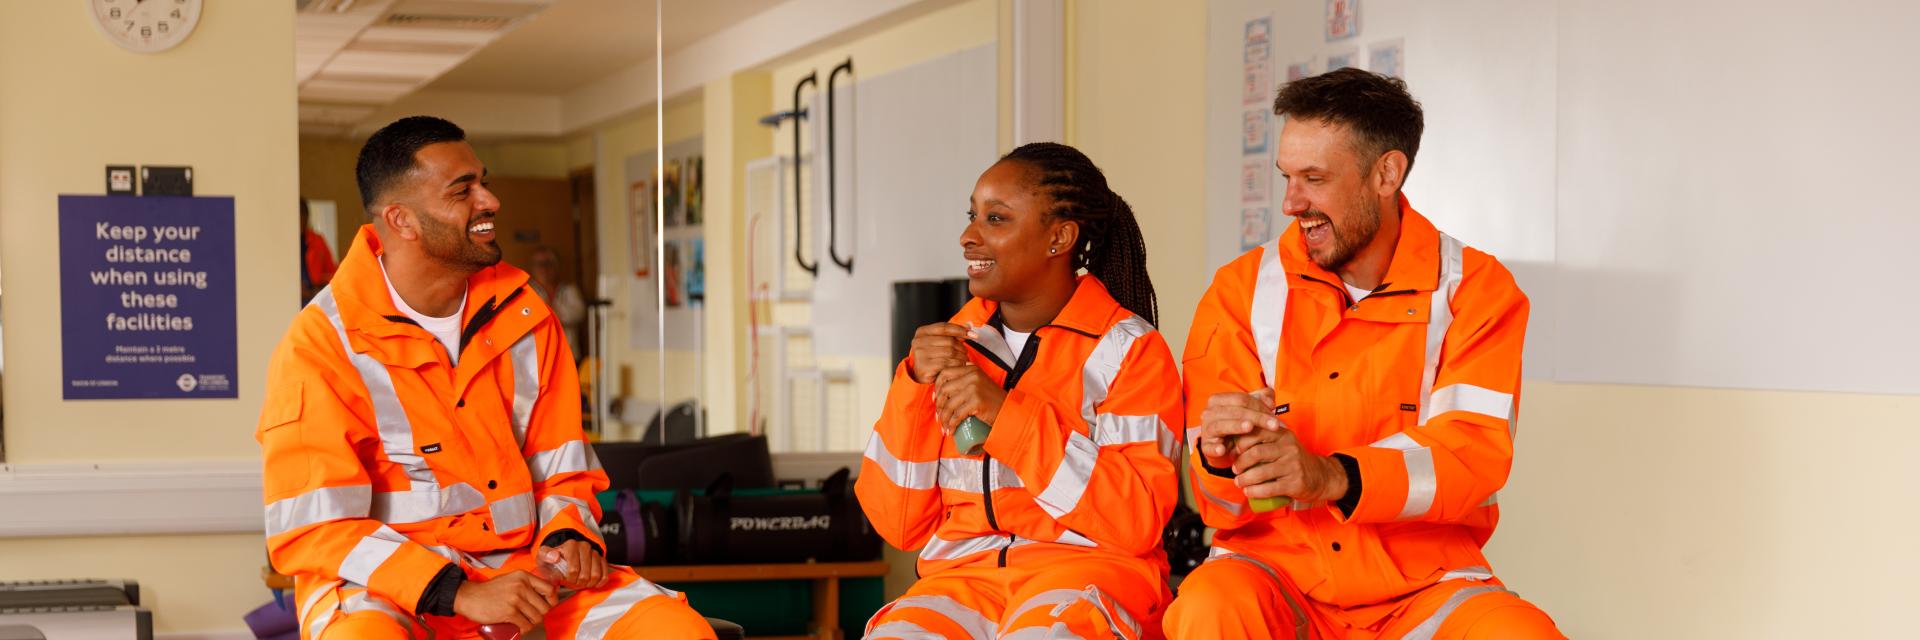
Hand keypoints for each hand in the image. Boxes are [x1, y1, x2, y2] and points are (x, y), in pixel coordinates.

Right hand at [454, 571, 557, 632]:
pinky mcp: (509, 612)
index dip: (552, 600)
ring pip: (537, 617)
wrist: (469, 597)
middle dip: (540, 615)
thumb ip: (525, 584)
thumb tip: (542, 595)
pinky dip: (524, 629)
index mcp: (524, 576)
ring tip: (524, 622)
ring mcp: (515, 599)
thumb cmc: (489, 590)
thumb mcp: (510, 579)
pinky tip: (519, 628)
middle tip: (531, 616)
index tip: (547, 606)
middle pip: (545, 607)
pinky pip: (526, 625)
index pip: (549, 589)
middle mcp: (522, 586)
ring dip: (532, 623)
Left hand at [542, 540, 608, 589]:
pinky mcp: (601, 559)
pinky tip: (593, 584)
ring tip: (581, 583)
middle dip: (578, 583)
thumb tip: (555, 557)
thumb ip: (545, 555)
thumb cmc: (552, 560)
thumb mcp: (542, 557)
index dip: (569, 579)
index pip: (574, 569)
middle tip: (573, 583)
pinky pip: (605, 573)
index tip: (565, 580)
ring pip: (596, 574)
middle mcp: (584, 546)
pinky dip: (600, 581)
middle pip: (586, 574)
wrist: (562, 556)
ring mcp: (594, 552)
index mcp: (570, 545)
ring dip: (588, 583)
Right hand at [908, 323, 971, 383]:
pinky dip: (957, 365)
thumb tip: (969, 326)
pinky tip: (959, 366)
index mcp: (922, 332)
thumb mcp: (939, 341)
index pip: (944, 327)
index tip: (974, 334)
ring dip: (961, 357)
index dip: (960, 330)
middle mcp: (919, 342)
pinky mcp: (925, 367)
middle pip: (949, 341)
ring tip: (963, 360)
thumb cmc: (932, 356)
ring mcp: (921, 355)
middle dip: (961, 347)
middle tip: (965, 353)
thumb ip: (952, 333)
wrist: (919, 374)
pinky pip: (948, 364)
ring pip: (951, 352)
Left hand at [932, 364, 1005, 431]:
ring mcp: (974, 388)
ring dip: (944, 418)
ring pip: (949, 404)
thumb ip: (967, 376)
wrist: (1009, 410)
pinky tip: (951, 430)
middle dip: (939, 406)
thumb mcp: (980, 382)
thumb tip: (945, 382)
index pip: (944, 373)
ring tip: (945, 426)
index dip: (937, 387)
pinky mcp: (976, 401)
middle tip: (940, 416)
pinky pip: (957, 415)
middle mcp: (972, 376)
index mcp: (970, 369)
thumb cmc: (993, 400)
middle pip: (944, 389)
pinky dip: (952, 424)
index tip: (936, 399)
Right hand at [1197, 389, 1281, 468]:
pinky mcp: (1205, 446)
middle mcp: (1209, 412)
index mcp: (1218, 400)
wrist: (1222, 445)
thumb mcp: (1248, 410)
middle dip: (1257, 418)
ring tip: (1250, 427)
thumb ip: (1260, 400)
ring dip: (1236, 426)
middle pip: (1235, 411)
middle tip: (1275, 426)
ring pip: (1221, 425)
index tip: (1276, 414)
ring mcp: (1206, 429)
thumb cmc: (1237, 425)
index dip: (1260, 406)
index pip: (1241, 399)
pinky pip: (1209, 446)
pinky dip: (1214, 448)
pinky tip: (1222, 449)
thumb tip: (1270, 400)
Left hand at [1231, 428, 1348, 503]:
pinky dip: (1255, 491)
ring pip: (1261, 472)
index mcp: (1282, 434)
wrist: (1320, 476)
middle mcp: (1289, 447)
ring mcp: (1293, 465)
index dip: (1240, 443)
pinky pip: (1270, 488)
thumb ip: (1264, 440)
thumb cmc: (1293, 460)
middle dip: (1240, 463)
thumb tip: (1232, 443)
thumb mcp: (1282, 444)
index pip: (1256, 433)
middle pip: (1256, 453)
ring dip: (1245, 479)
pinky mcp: (1295, 483)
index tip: (1234, 452)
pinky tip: (1248, 492)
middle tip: (1235, 470)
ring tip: (1239, 482)